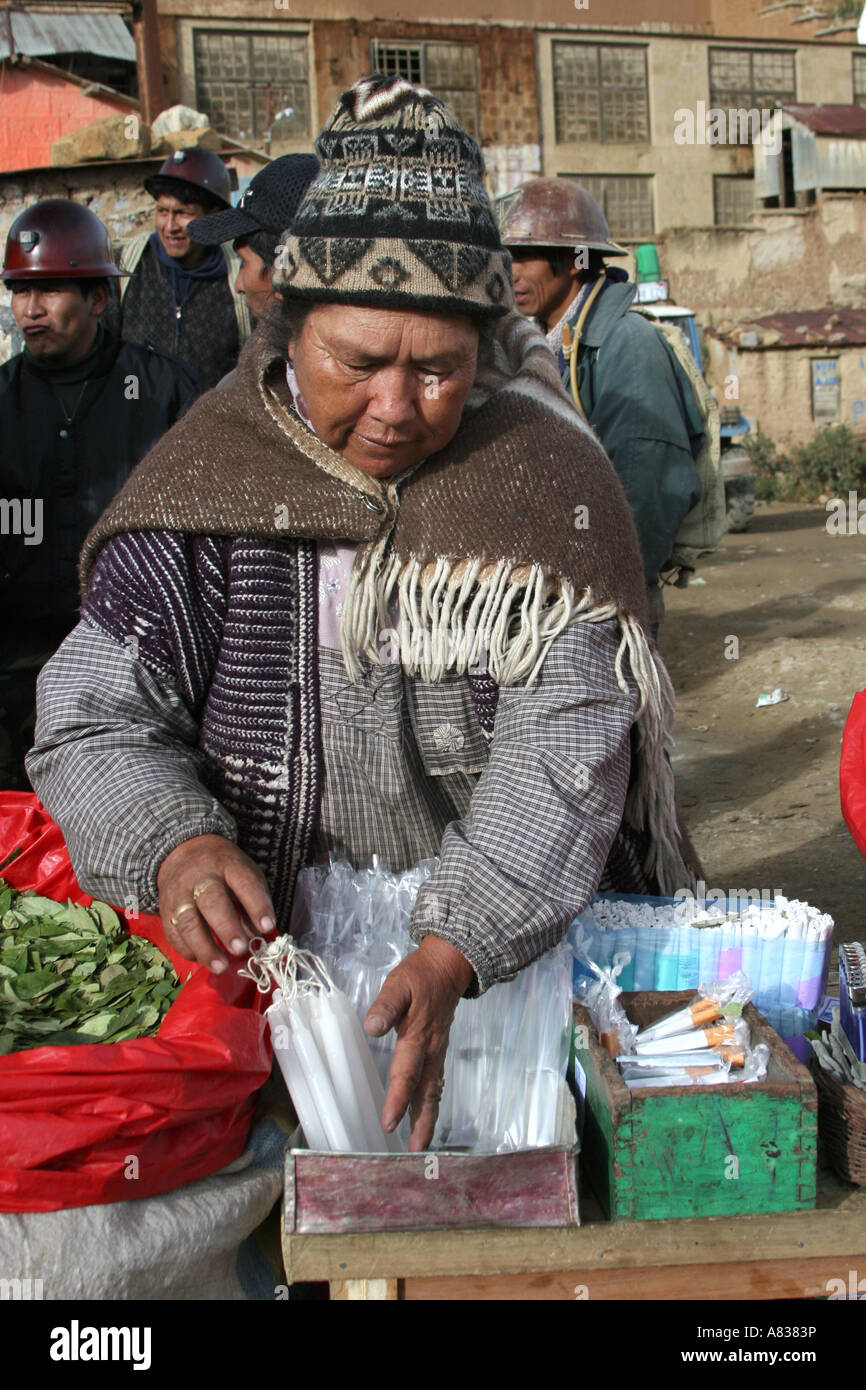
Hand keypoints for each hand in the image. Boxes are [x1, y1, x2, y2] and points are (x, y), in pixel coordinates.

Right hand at [157, 834, 276, 973]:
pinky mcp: (165, 909)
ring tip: (221, 966)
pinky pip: (172, 932)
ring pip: (188, 921)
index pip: (244, 883)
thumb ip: (253, 903)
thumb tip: (258, 936)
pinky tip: (200, 959)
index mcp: (228, 865)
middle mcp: (201, 877)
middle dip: (226, 927)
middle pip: (212, 901)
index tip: (268, 927)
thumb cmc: (224, 870)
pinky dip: (186, 949)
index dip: (257, 905)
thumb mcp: (245, 875)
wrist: (183, 853)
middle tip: (240, 949)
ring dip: (205, 947)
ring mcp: (179, 893)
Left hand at [364, 936, 474, 1150]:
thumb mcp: (399, 984)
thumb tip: (372, 1028)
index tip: (388, 1123)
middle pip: (427, 1092)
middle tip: (414, 1150)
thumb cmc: (420, 975)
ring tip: (421, 1142)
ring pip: (434, 1089)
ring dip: (428, 1116)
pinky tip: (426, 1110)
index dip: (398, 1100)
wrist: (449, 965)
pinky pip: (437, 1079)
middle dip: (421, 1121)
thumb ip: (385, 1006)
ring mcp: (439, 1051)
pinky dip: (432, 1100)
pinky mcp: (439, 1048)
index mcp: (419, 1037)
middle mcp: (432, 1050)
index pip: (406, 1074)